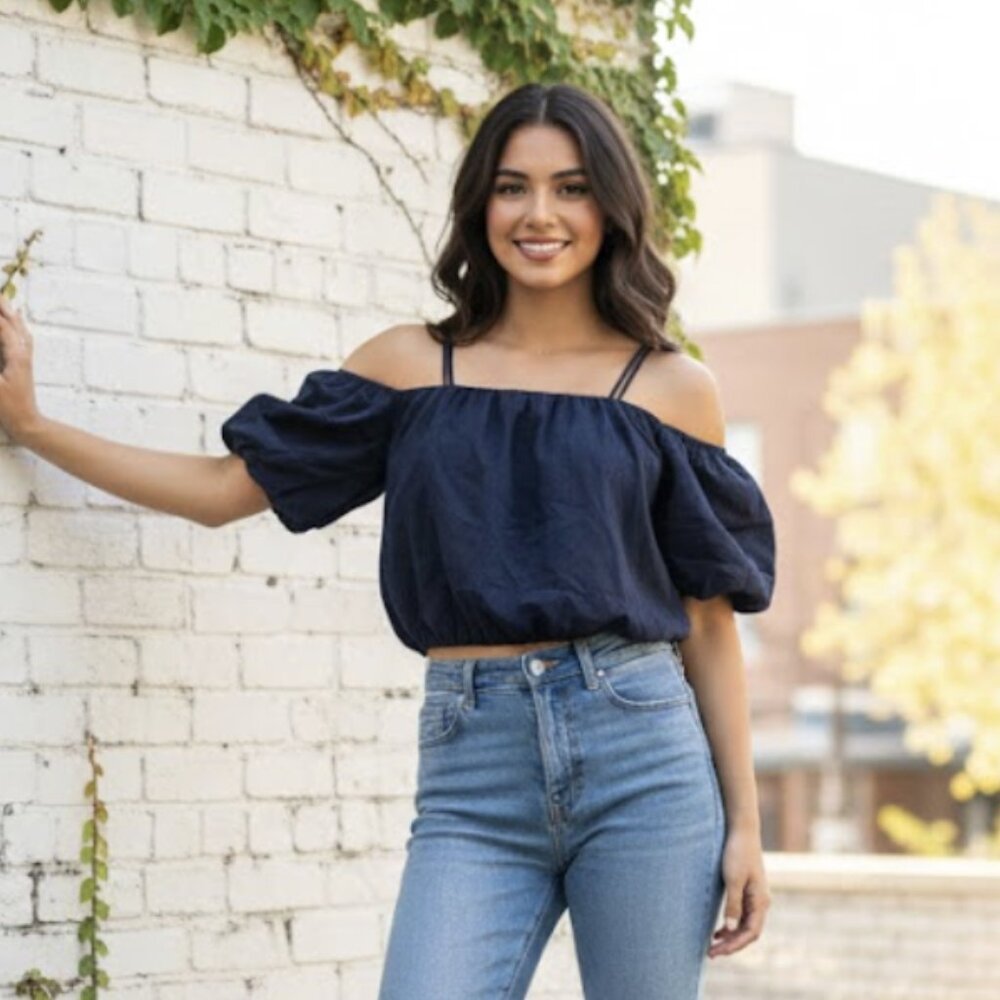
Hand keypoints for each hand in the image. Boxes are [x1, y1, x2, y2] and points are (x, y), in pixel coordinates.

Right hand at [0, 293, 41, 443]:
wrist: (26, 423)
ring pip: (19, 328)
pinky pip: (21, 337)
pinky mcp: (23, 363)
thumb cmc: (8, 408)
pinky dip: (16, 325)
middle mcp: (23, 352)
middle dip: (1, 307)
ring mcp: (25, 357)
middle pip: (13, 322)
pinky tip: (16, 320)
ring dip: (9, 313)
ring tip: (2, 300)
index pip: (1, 326)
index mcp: (16, 355)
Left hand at [707, 824, 770, 957]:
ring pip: (745, 925)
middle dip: (731, 945)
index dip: (734, 945)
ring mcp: (755, 896)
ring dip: (731, 936)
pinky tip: (719, 929)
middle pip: (748, 932)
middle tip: (711, 953)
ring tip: (713, 945)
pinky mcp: (747, 890)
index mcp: (761, 901)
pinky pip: (742, 915)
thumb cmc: (737, 852)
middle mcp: (761, 901)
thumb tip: (730, 929)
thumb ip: (732, 904)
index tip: (717, 951)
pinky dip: (731, 925)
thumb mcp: (733, 879)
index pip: (751, 933)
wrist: (742, 830)